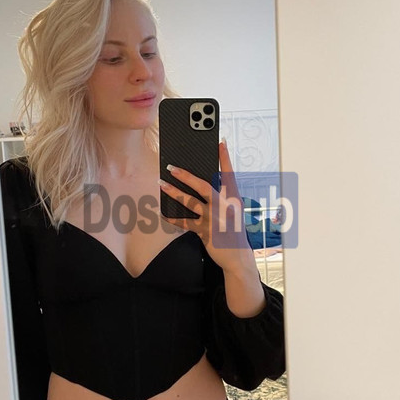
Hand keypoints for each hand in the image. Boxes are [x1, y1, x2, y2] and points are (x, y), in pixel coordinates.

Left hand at [159, 139, 253, 273]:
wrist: (238, 257)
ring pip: (190, 202)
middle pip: (204, 186)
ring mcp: (214, 219)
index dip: (225, 158)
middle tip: (172, 167)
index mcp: (234, 199)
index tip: (221, 142)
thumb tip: (201, 185)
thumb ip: (222, 198)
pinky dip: (172, 217)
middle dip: (186, 175)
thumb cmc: (234, 232)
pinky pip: (184, 222)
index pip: (229, 174)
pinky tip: (162, 212)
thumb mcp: (233, 212)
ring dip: (174, 192)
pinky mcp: (205, 232)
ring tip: (161, 184)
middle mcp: (224, 207)